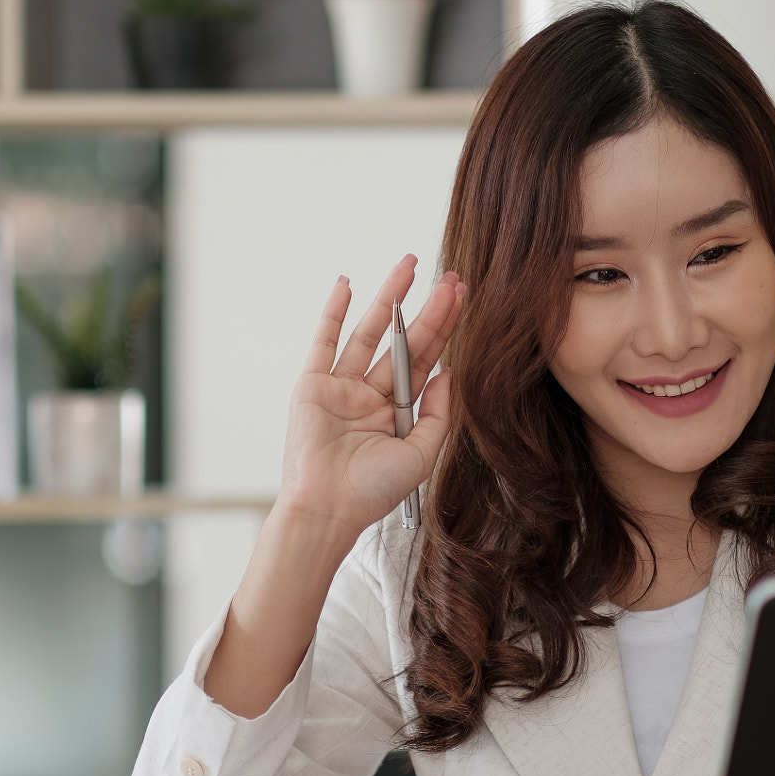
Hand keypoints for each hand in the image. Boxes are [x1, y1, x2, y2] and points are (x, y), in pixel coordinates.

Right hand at [278, 254, 466, 544]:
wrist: (328, 509)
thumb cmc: (372, 492)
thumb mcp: (421, 455)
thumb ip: (437, 414)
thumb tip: (450, 372)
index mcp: (398, 412)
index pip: (426, 361)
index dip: (445, 329)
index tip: (462, 297)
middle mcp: (370, 396)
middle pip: (404, 342)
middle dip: (428, 309)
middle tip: (451, 278)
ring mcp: (341, 388)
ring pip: (369, 333)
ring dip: (389, 299)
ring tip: (409, 267)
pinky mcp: (312, 385)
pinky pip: (324, 341)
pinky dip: (333, 312)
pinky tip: (347, 284)